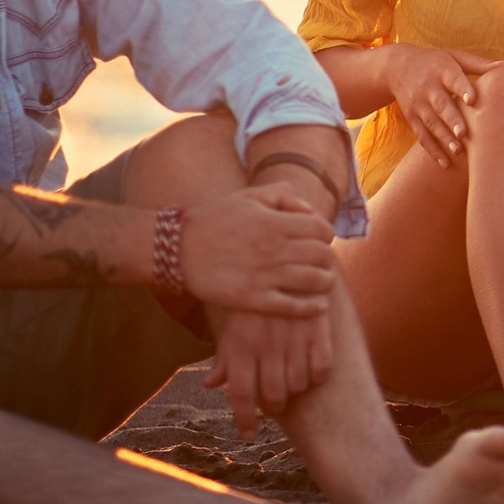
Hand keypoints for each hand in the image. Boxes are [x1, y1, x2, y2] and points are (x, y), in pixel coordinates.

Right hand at [177, 183, 336, 317]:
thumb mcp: (248, 197)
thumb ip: (282, 196)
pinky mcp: (252, 298)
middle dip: (325, 258)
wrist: (177, 248)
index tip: (318, 240)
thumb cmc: (214, 219)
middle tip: (320, 261)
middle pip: (322, 255)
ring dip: (324, 281)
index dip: (325, 234)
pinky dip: (311, 308)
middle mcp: (274, 248)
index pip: (321, 229)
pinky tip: (319, 306)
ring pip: (314, 281)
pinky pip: (292, 307)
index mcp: (275, 222)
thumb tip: (309, 209)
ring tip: (322, 282)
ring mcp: (264, 275)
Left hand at [205, 306, 333, 438]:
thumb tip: (212, 384)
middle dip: (274, 406)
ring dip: (296, 389)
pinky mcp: (318, 327)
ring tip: (293, 381)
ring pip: (298, 385)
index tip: (249, 435)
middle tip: (275, 403)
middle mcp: (266, 345)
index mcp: (240, 345)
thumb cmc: (251, 294)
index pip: (241, 394)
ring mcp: (293, 337)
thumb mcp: (232, 322)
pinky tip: (312, 369)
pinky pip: (322, 367)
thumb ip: (225, 356)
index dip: (244, 420)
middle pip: (273, 395)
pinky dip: (317, 374)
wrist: (280, 256)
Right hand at [385, 44, 497, 168]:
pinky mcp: (412, 118)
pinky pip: (422, 136)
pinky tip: (445, 164)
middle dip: (452, 120)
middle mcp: (428, 88)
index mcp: (442, 70)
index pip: (453, 79)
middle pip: (440, 105)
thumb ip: (478, 64)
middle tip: (464, 134)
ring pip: (431, 123)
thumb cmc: (435, 62)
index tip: (472, 100)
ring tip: (458, 150)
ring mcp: (418, 104)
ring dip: (443, 138)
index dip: (462, 89)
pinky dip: (432, 151)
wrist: (397, 67)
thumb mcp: (454, 57)